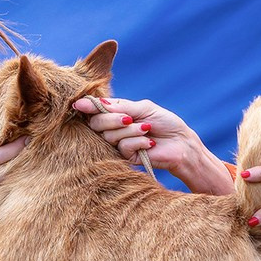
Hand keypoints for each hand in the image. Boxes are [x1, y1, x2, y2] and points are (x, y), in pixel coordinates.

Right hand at [0, 91, 26, 197]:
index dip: (16, 147)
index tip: (27, 137)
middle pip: (7, 171)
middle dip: (21, 159)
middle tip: (30, 146)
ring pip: (6, 181)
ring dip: (17, 169)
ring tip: (26, 155)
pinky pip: (1, 187)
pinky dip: (9, 177)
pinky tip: (15, 167)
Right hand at [72, 96, 187, 168]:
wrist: (181, 143)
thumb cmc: (165, 122)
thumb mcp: (143, 108)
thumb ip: (120, 107)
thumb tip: (97, 103)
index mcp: (117, 113)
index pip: (97, 109)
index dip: (87, 107)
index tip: (79, 105)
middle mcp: (115, 128)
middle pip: (96, 123)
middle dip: (112, 119)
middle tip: (129, 118)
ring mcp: (119, 143)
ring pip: (109, 136)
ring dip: (130, 130)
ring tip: (147, 129)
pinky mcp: (126, 157)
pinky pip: (122, 147)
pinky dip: (137, 142)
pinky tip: (149, 143)